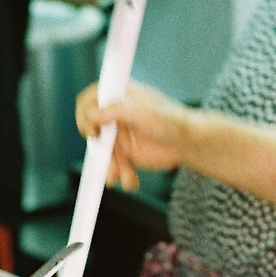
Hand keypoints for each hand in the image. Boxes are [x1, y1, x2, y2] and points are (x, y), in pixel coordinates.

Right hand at [75, 80, 190, 190]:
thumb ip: (113, 110)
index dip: (85, 115)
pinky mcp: (125, 153)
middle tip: (107, 157)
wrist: (190, 144)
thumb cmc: (171, 120)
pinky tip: (130, 180)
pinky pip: (113, 166)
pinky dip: (119, 174)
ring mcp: (119, 135)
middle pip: (91, 129)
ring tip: (122, 175)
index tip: (94, 129)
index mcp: (119, 96)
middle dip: (98, 147)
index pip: (90, 100)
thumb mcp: (140, 110)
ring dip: (110, 166)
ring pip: (101, 152)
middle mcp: (116, 115)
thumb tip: (90, 115)